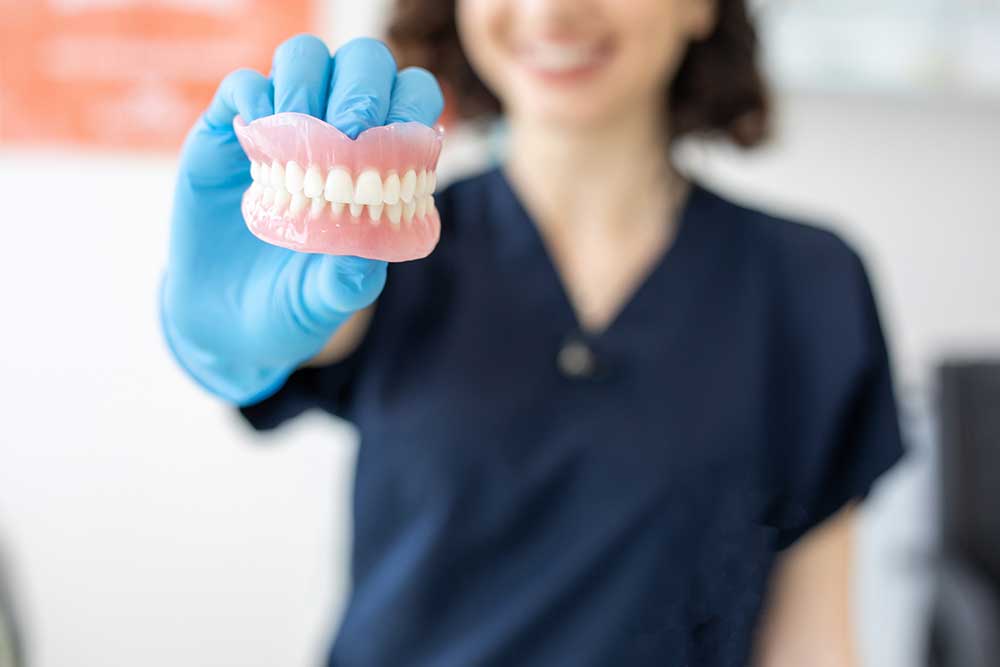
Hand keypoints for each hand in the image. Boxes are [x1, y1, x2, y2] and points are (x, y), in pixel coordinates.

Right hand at [161, 35, 443, 404]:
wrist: (221, 325)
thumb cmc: (290, 309)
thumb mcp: (323, 305)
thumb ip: (347, 284)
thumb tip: (368, 259)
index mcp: (379, 166)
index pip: (411, 102)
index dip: (410, 106)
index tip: (394, 141)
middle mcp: (334, 134)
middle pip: (363, 64)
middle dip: (363, 86)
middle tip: (349, 130)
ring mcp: (282, 129)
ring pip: (305, 58)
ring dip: (307, 83)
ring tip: (299, 136)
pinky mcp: (228, 134)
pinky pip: (243, 86)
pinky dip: (254, 98)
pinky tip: (257, 140)